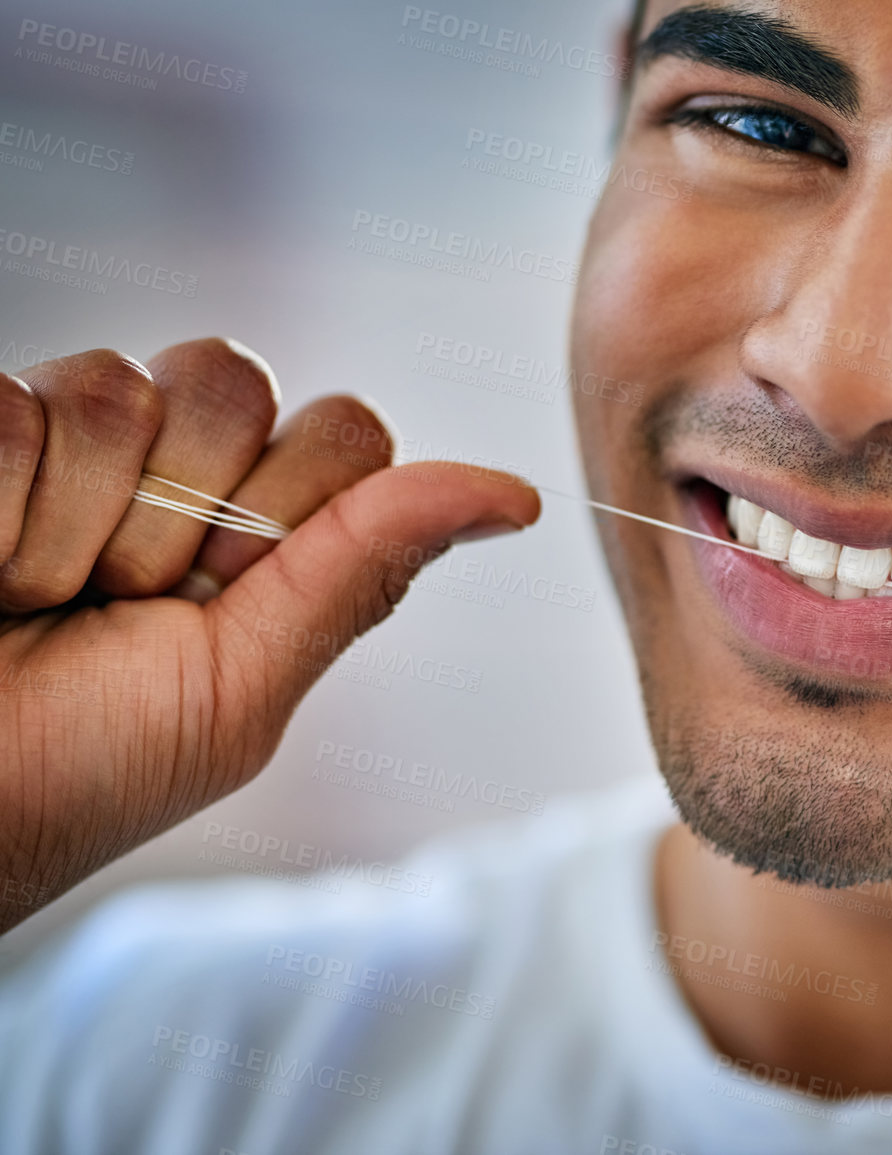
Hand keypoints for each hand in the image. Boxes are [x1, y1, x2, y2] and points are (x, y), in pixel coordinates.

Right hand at [0, 341, 538, 932]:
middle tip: (123, 601)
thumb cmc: (87, 771)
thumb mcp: (245, 682)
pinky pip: (11, 404)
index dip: (296, 500)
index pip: (344, 430)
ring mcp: (64, 438)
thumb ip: (363, 563)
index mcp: (260, 531)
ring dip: (74, 525)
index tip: (230, 591)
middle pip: (236, 378)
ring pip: (116, 385)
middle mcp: (169, 466)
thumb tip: (522, 496)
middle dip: (182, 511)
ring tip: (35, 598)